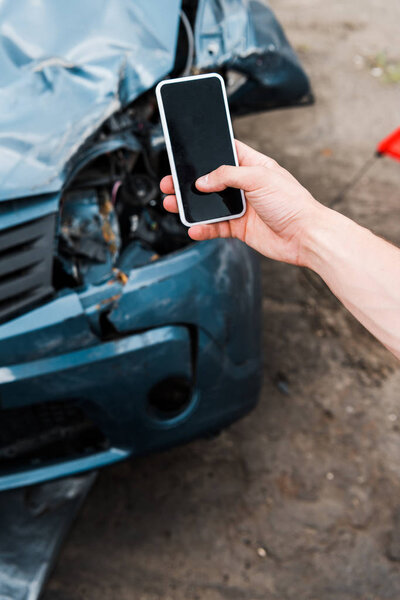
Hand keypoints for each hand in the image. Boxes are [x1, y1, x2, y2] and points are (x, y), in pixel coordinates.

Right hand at [160, 140, 325, 265]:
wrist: (305, 236)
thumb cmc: (292, 202)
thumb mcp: (259, 178)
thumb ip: (227, 176)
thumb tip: (203, 181)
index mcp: (253, 166)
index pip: (226, 152)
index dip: (208, 151)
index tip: (187, 152)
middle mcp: (245, 186)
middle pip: (210, 180)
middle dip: (189, 182)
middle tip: (170, 182)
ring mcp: (242, 207)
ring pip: (209, 205)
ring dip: (190, 206)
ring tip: (171, 204)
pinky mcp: (240, 228)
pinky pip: (216, 227)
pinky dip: (203, 228)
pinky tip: (193, 228)